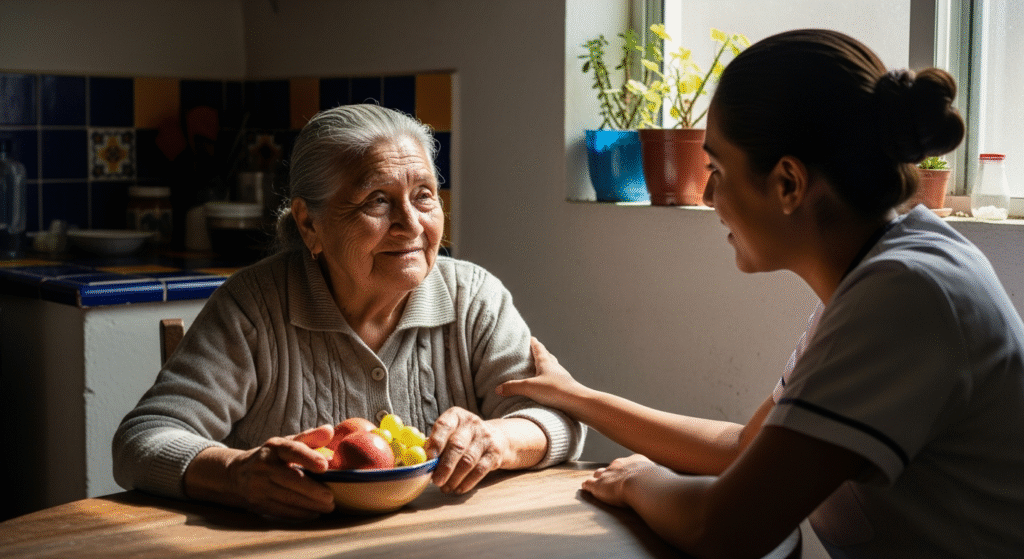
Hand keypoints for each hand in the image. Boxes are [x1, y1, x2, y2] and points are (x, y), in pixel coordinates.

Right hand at [216, 424, 335, 518]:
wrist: (238, 474)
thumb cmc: (272, 457)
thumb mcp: (287, 443)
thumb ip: (310, 438)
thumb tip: (330, 431)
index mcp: (274, 448)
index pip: (292, 450)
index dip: (309, 457)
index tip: (325, 466)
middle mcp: (263, 465)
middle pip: (291, 479)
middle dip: (313, 490)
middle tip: (331, 497)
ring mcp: (258, 485)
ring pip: (288, 498)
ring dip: (311, 505)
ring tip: (329, 507)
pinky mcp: (257, 503)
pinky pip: (282, 510)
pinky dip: (300, 513)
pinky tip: (314, 513)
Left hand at [425, 407, 512, 493]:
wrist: (496, 437)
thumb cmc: (463, 437)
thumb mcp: (451, 433)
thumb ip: (435, 443)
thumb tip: (420, 460)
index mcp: (456, 416)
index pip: (444, 426)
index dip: (436, 441)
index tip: (429, 457)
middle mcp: (472, 424)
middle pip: (457, 446)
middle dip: (445, 466)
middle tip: (436, 481)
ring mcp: (485, 437)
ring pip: (468, 461)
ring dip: (455, 478)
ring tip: (445, 488)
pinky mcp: (495, 452)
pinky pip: (480, 470)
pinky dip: (467, 482)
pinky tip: (458, 489)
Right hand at [496, 337, 585, 408]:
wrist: (577, 403)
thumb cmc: (554, 391)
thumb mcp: (529, 387)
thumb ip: (513, 387)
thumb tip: (498, 388)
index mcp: (546, 363)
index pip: (539, 349)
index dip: (533, 343)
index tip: (530, 338)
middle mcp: (555, 368)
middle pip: (547, 357)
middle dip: (540, 353)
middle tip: (532, 351)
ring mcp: (561, 378)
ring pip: (552, 368)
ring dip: (545, 367)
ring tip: (537, 369)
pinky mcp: (565, 389)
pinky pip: (555, 380)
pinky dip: (549, 380)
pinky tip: (545, 386)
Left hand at [581, 454, 659, 507]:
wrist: (643, 484)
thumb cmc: (658, 483)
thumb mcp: (664, 477)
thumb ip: (664, 479)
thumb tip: (673, 484)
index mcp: (636, 460)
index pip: (628, 463)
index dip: (627, 469)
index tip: (628, 473)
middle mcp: (620, 464)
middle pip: (612, 467)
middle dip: (611, 472)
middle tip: (610, 477)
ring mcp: (608, 473)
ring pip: (599, 474)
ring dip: (598, 478)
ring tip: (595, 481)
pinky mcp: (598, 485)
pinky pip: (589, 484)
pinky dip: (587, 486)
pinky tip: (584, 488)